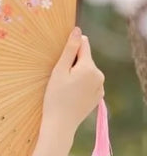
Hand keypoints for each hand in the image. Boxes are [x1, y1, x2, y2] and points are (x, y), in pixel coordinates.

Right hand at [41, 27, 104, 143]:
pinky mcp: (98, 96)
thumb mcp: (59, 72)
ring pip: (87, 72)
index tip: (61, 62)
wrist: (60, 125)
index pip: (83, 45)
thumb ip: (69, 50)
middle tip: (60, 80)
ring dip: (77, 75)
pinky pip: (90, 84)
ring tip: (65, 89)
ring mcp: (100, 87)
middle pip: (85, 60)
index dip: (70, 49)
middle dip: (73, 64)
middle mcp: (99, 75)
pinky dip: (81, 86)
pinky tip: (72, 96)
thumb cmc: (55, 98)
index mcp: (89, 67)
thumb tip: (77, 30)